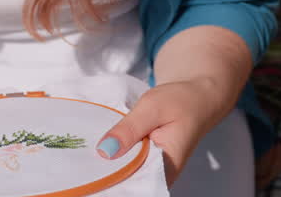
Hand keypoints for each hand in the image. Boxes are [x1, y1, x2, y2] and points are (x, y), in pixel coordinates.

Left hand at [95, 80, 213, 185]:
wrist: (198, 96)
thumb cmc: (181, 100)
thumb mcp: (152, 108)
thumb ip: (129, 129)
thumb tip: (104, 151)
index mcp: (166, 168)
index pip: (135, 184)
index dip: (112, 179)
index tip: (90, 171)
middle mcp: (161, 174)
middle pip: (127, 180)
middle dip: (106, 169)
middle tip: (82, 159)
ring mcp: (153, 168)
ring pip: (125, 171)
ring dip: (108, 161)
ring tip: (87, 154)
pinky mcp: (147, 159)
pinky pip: (127, 162)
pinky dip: (114, 153)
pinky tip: (100, 147)